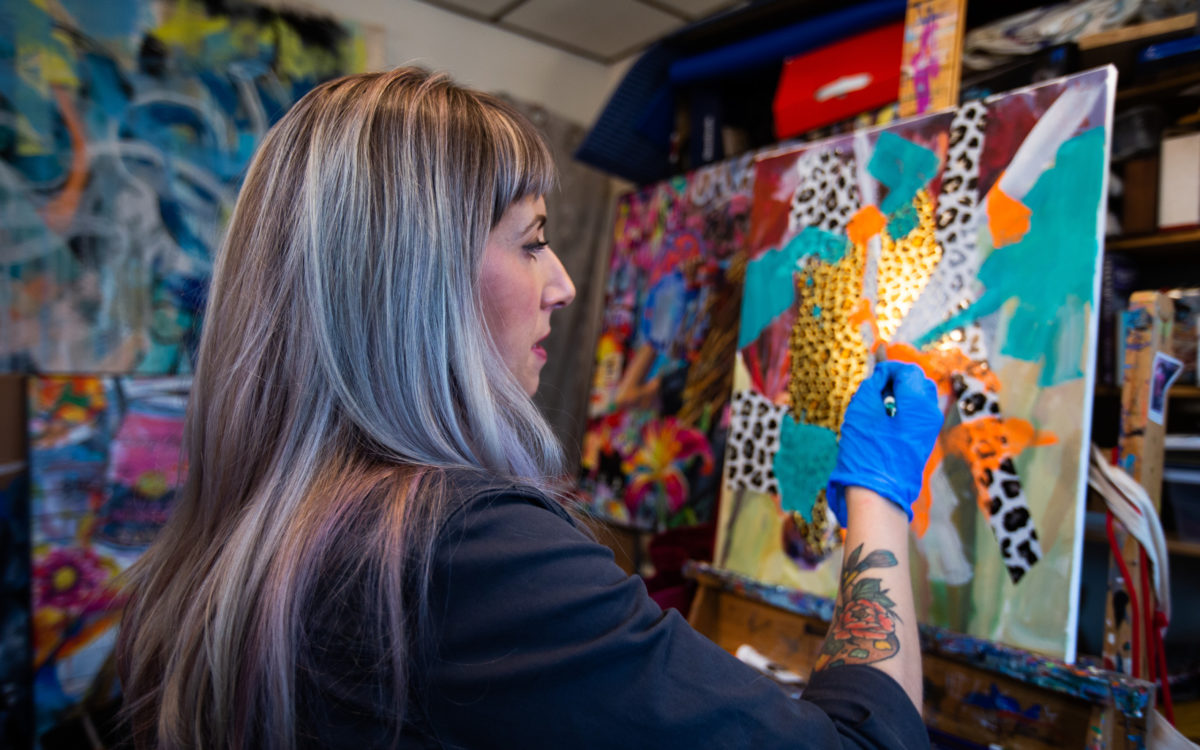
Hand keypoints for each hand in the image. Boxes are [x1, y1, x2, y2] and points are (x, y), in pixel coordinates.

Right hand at [826, 361, 942, 525]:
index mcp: (919, 403)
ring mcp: (930, 429)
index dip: (889, 367)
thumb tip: (881, 376)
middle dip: (898, 378)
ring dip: (901, 393)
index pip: (908, 371)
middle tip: (876, 385)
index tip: (873, 373)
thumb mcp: (862, 410)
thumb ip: (872, 385)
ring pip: (920, 397)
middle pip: (919, 381)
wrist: (877, 492)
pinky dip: (903, 408)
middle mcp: (931, 414)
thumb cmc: (866, 451)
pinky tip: (884, 418)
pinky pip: (918, 414)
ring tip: (878, 403)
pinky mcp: (924, 441)